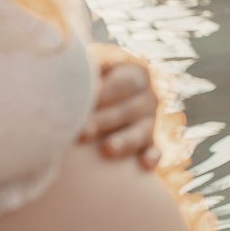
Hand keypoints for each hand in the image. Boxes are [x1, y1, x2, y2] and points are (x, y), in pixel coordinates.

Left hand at [82, 45, 161, 168]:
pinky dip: (151, 157)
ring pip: (144, 132)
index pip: (125, 83)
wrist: (93, 100)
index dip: (103, 95)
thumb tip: (75, 81)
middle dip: (107, 120)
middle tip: (83, 132)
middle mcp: (147, 96)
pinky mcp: (149, 144)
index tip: (79, 106)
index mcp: (135, 72)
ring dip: (126, 141)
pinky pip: (154, 151)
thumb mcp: (86, 66)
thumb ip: (85, 71)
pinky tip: (142, 164)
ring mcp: (150, 121)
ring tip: (106, 150)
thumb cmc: (85, 78)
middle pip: (132, 108)